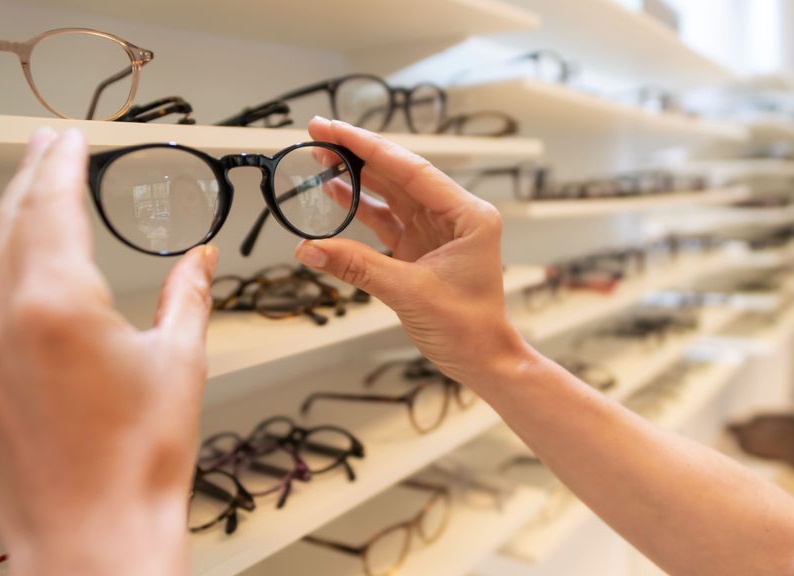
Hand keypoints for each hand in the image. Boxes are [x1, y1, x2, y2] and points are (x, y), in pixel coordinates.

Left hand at [0, 128, 216, 575]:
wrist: (94, 535)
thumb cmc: (139, 460)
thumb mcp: (180, 363)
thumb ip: (185, 297)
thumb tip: (196, 260)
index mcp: (57, 305)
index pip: (53, 208)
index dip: (62, 166)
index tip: (70, 140)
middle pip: (9, 222)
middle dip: (31, 177)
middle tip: (50, 146)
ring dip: (8, 218)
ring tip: (31, 192)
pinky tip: (10, 264)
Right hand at [297, 117, 528, 383]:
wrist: (483, 360)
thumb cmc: (469, 328)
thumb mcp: (410, 293)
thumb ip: (358, 266)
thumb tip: (310, 248)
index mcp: (468, 215)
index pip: (412, 169)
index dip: (369, 147)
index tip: (334, 129)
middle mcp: (454, 216)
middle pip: (399, 174)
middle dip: (358, 154)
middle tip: (318, 134)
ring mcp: (437, 230)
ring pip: (391, 193)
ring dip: (356, 177)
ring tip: (320, 159)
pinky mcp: (421, 247)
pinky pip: (386, 219)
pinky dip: (361, 207)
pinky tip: (336, 192)